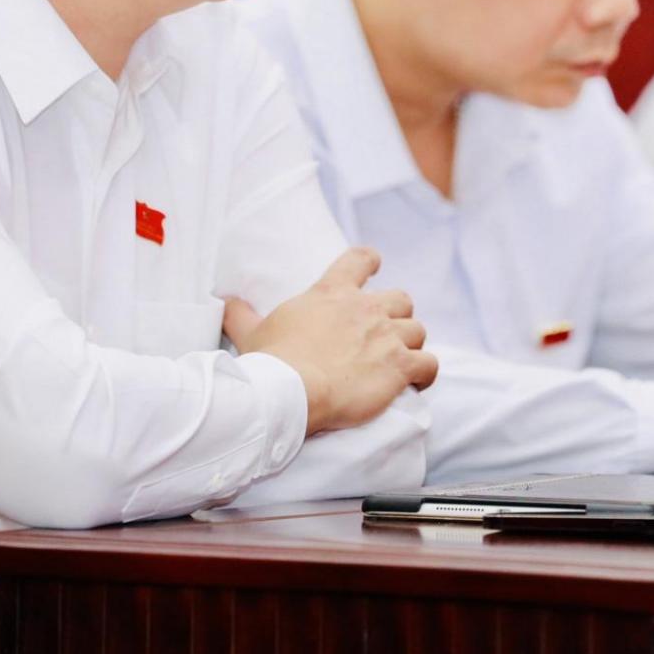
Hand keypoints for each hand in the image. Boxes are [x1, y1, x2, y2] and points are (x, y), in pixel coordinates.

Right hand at [223, 247, 437, 433]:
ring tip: (402, 361)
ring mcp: (387, 337)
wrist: (290, 393)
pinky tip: (417, 383)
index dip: (370, 261)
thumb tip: (225, 303)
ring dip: (412, 344)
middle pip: (401, 298)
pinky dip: (426, 373)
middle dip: (398, 314)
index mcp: (332, 293)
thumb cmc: (271, 362)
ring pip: (417, 330)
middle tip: (386, 333)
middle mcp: (365, 309)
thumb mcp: (252, 333)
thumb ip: (240, 315)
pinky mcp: (400, 367)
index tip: (375, 265)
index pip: (360, 260)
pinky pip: (429, 364)